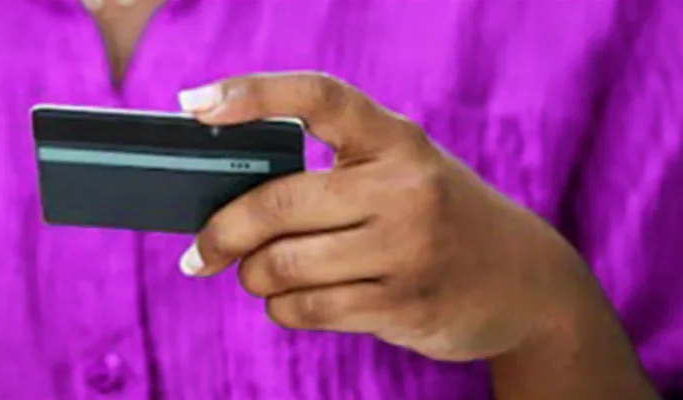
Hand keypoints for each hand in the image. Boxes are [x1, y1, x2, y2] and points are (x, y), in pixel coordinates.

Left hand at [176, 72, 613, 361]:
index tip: (196, 105)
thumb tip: (221, 197)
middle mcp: (404, 187)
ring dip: (253, 276)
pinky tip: (293, 300)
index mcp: (395, 139)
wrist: (529, 283)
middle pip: (274, 204)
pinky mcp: (405, 304)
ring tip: (261, 274)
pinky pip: (305, 308)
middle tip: (202, 250)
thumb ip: (329, 171)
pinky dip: (282, 308)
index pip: (318, 98)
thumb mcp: (399, 172)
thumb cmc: (435, 217)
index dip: (252, 94)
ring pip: (280, 265)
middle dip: (221, 233)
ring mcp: (408, 247)